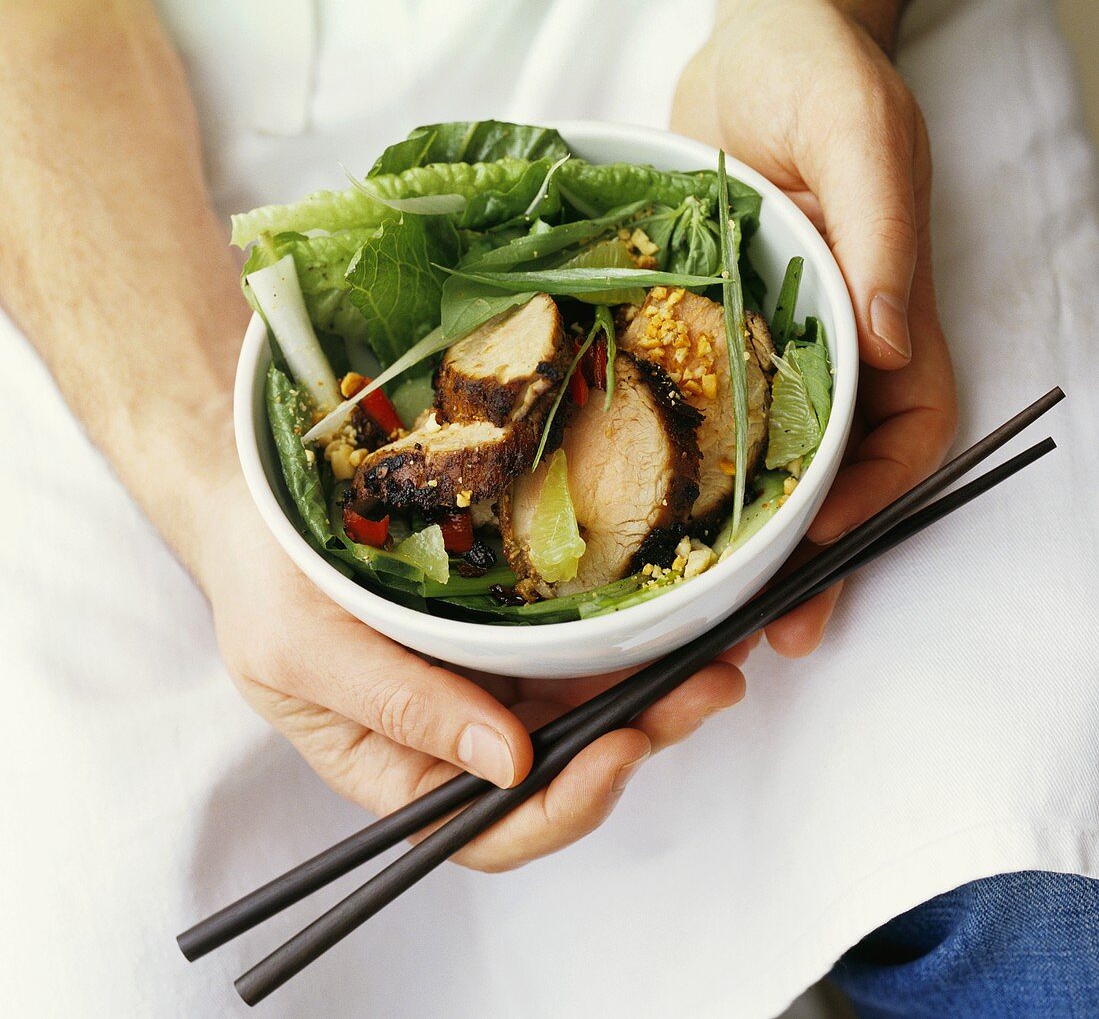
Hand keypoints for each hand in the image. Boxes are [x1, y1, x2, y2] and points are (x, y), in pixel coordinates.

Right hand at [198, 476, 749, 871]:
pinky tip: (672, 615)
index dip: (562, 807)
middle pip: (560, 769)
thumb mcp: (304, 648)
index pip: (490, 828)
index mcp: (399, 767)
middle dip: (641, 735)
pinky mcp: (509, 629)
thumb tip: (504, 763)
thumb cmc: (266, 581)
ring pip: (584, 710)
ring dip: (654, 688)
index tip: (618, 751)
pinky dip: (630, 640)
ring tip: (718, 648)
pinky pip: (579, 649)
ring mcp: (489, 680)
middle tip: (706, 686)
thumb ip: (395, 709)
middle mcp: (455, 734)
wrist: (267, 501)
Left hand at [672, 0, 957, 654]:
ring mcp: (765, 346)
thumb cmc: (817, 75)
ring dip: (736, 540)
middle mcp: (827, 347)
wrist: (747, 49)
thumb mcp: (858, 137)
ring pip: (762, 463)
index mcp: (882, 317)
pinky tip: (638, 515)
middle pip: (830, 473)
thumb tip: (888, 342)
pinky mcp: (706, 333)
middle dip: (801, 557)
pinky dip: (680, 470)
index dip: (870, 501)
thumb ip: (879, 237)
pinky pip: (700, 415)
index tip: (821, 549)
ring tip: (695, 610)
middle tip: (754, 631)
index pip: (903, 434)